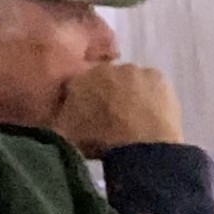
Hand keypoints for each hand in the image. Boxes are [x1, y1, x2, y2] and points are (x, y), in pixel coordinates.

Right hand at [51, 62, 184, 151]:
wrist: (140, 144)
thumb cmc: (98, 141)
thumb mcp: (64, 135)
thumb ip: (57, 120)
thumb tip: (56, 116)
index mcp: (76, 80)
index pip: (74, 86)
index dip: (80, 102)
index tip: (85, 118)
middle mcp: (103, 68)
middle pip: (102, 80)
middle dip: (104, 94)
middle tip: (109, 119)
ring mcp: (133, 70)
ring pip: (128, 80)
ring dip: (128, 93)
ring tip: (132, 119)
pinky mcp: (158, 76)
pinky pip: (150, 84)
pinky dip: (149, 95)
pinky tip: (150, 113)